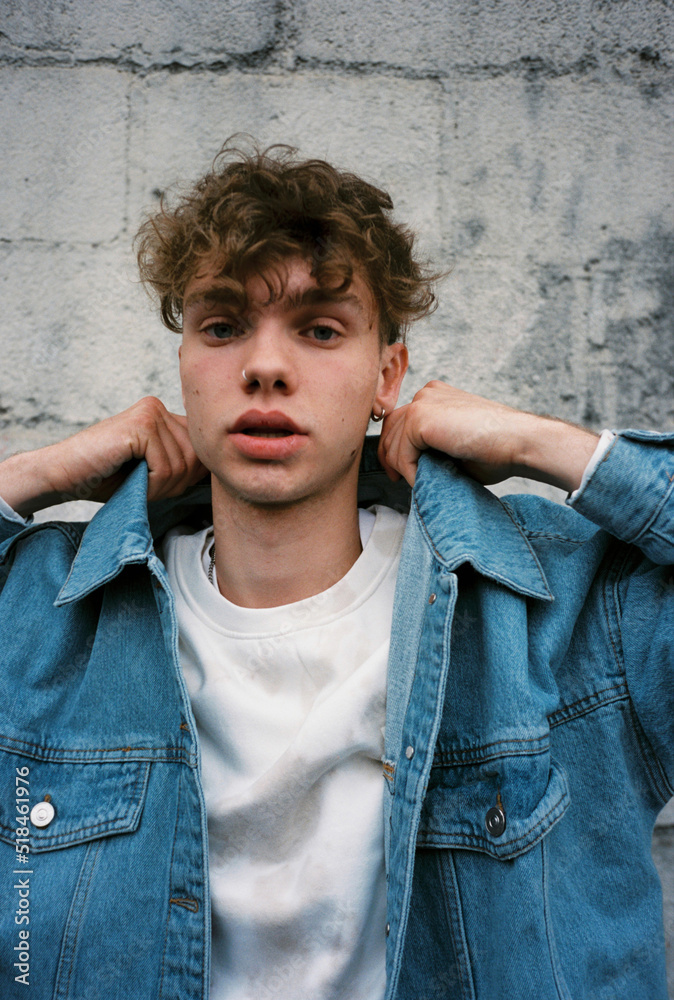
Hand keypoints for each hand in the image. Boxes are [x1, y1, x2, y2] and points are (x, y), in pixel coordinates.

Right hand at [0, 397, 207, 515]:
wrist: (63, 475)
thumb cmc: (106, 477)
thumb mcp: (154, 470)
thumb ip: (183, 464)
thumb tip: (220, 469)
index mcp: (165, 416)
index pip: (201, 452)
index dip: (184, 478)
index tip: (156, 482)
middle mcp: (160, 408)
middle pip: (196, 459)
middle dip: (174, 484)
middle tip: (143, 485)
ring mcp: (151, 413)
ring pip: (182, 466)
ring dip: (159, 487)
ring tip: (134, 481)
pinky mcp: (141, 425)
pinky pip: (165, 467)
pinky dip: (150, 484)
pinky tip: (129, 479)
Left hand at [378, 381, 598, 492]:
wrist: (520, 441)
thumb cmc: (496, 449)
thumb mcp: (452, 445)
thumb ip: (429, 447)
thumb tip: (404, 466)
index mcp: (434, 396)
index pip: (400, 421)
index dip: (395, 448)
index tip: (400, 471)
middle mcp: (426, 394)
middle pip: (390, 429)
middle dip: (390, 458)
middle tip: (397, 480)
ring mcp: (422, 403)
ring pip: (393, 443)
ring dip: (404, 469)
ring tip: (421, 482)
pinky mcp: (420, 418)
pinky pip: (402, 453)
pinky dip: (410, 472)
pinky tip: (425, 479)